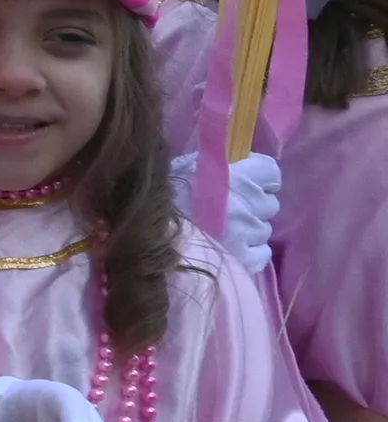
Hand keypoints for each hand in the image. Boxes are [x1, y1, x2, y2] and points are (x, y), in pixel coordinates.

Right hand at [169, 149, 281, 273]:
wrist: (151, 239)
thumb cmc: (164, 199)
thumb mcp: (182, 168)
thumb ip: (211, 164)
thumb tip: (227, 161)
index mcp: (238, 177)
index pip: (270, 171)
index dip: (259, 176)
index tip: (245, 180)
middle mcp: (251, 204)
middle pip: (269, 203)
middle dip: (254, 205)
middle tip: (229, 208)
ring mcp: (252, 234)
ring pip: (264, 229)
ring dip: (249, 229)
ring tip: (224, 231)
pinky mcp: (248, 260)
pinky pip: (261, 253)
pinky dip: (250, 251)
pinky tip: (229, 249)